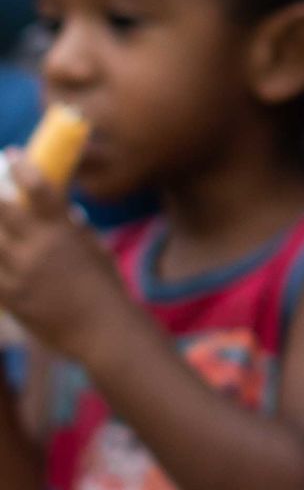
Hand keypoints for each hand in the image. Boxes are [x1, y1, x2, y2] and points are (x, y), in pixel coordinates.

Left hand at [0, 151, 136, 361]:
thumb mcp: (96, 252)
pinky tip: (4, 256)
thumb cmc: (107, 291)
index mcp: (63, 234)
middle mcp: (36, 249)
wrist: (105, 334)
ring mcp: (18, 274)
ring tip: (3, 228)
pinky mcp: (9, 297)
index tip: (13, 155)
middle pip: (0, 210)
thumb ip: (74, 231)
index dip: (23, 168)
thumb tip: (64, 213)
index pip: (39, 190)